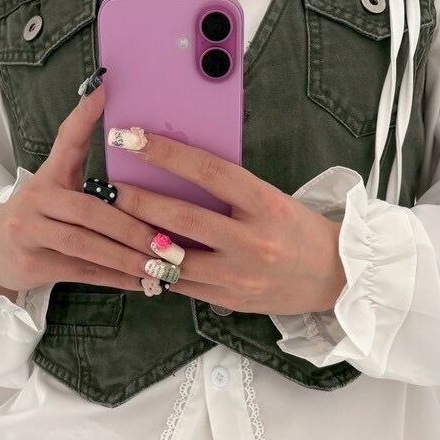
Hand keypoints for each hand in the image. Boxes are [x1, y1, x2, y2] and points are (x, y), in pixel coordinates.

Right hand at [0, 84, 171, 295]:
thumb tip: (125, 136)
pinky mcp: (32, 263)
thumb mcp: (56, 187)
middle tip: (167, 242)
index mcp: (48, 176)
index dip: (83, 117)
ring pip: (86, 245)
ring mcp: (29, 232)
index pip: (66, 141)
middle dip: (132, 228)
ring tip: (160, 267)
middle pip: (88, 210)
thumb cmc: (39, 218)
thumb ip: (83, 167)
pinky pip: (81, 272)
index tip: (104, 91)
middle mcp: (35, 200)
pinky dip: (114, 279)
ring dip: (127, 258)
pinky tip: (142, 283)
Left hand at [105, 121, 347, 314]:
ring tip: (111, 222)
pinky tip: (132, 252)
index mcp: (265, 205)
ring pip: (175, 257)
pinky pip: (181, 283)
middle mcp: (252, 242)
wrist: (332, 276)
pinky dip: (154, 267)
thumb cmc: (297, 228)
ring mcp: (238, 276)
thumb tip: (175, 169)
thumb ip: (228, 189)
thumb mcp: (270, 198)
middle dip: (138, 200)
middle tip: (108, 186)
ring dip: (137, 239)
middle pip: (183, 218)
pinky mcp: (227, 299)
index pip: (208, 172)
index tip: (133, 139)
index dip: (166, 154)